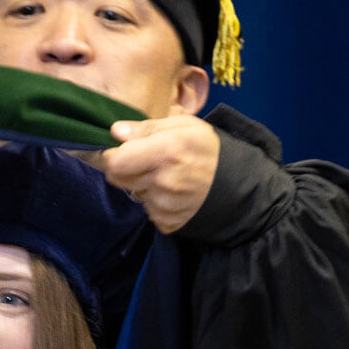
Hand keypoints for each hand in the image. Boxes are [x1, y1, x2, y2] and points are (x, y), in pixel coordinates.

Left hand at [88, 105, 219, 233]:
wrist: (237, 186)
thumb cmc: (208, 150)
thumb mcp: (185, 126)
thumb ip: (148, 127)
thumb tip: (116, 132)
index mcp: (169, 151)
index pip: (116, 161)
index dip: (111, 155)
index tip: (117, 151)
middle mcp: (165, 181)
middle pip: (117, 178)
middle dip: (124, 169)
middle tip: (142, 162)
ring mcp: (166, 205)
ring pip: (134, 193)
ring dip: (142, 185)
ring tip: (166, 177)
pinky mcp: (168, 222)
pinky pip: (148, 210)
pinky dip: (155, 202)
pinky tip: (172, 194)